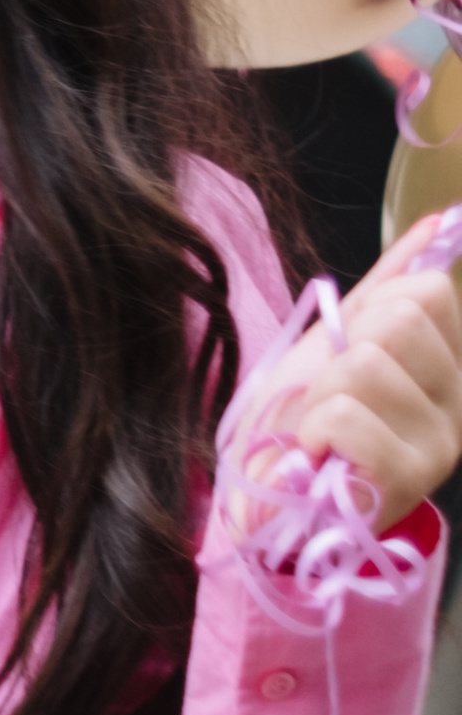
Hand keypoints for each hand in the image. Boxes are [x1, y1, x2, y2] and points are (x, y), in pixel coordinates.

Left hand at [250, 218, 461, 523]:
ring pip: (366, 364)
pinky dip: (313, 429)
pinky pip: (346, 415)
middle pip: (399, 320)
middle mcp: (459, 405)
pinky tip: (320, 455)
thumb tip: (438, 222)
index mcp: (449, 365)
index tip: (353, 348)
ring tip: (320, 427)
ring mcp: (439, 446)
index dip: (373, 308)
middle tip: (332, 394)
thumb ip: (391, 281)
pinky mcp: (406, 482)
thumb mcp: (343, 336)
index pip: (429, 290)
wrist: (271, 492)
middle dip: (343, 349)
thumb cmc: (306, 413)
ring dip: (320, 393)